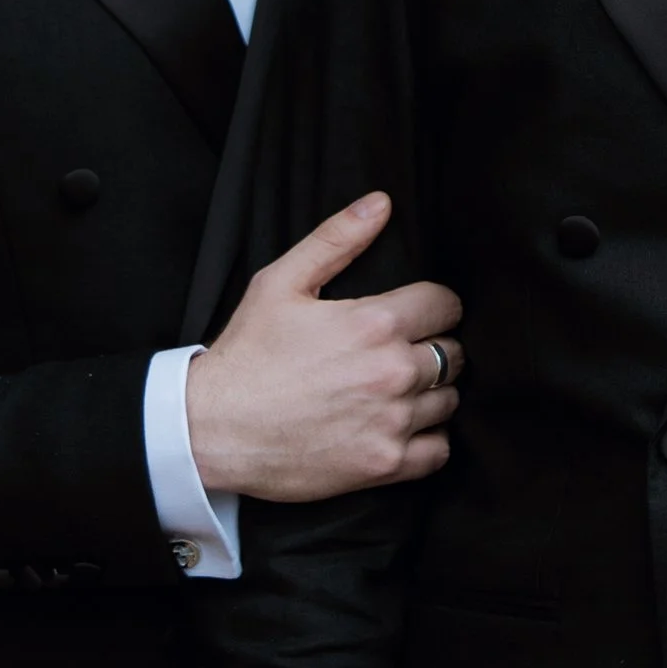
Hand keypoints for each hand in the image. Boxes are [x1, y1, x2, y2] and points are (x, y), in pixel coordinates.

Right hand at [187, 195, 462, 499]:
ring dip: (431, 393)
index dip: (433, 305)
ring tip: (396, 390)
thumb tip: (381, 203)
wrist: (213, 429)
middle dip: (433, 347)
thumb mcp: (281, 283)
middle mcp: (392, 372)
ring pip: (449, 400)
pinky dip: (427, 440)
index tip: (417, 314)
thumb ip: (336, 240)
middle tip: (400, 353)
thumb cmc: (246, 355)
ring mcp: (391, 421)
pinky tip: (401, 428)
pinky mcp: (384, 464)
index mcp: (374, 323)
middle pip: (453, 352)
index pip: (446, 304)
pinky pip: (438, 451)